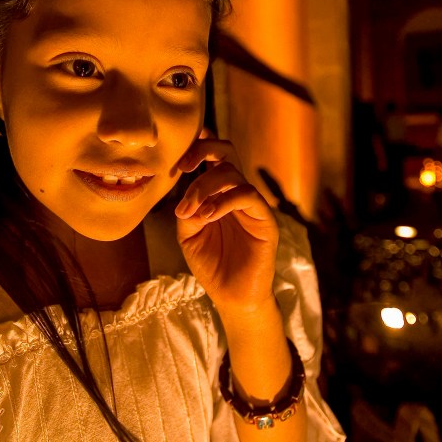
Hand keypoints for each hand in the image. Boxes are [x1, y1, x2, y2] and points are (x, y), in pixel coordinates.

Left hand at [174, 129, 279, 313]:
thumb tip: (186, 197)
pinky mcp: (264, 219)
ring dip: (204, 187)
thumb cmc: (211, 264)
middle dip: (203, 150)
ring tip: (191, 211)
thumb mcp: (188, 234)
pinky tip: (207, 217)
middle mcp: (235, 192)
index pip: (213, 155)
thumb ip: (186, 211)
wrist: (232, 296)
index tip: (177, 162)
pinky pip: (247, 195)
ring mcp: (251, 203)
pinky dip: (223, 202)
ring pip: (232, 172)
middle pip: (226, 150)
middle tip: (183, 168)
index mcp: (217, 192)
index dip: (198, 145)